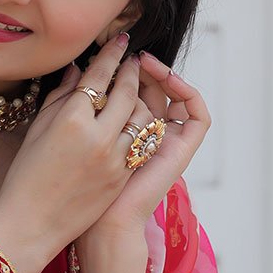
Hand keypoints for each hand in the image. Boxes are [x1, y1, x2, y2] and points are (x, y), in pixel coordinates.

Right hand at [0, 33, 145, 272]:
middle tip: (133, 62)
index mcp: (71, 120)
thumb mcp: (37, 132)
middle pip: (126, 93)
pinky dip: (141, 129)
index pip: (98, 77)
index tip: (121, 42)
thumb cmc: (25, 178)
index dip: (111, 55)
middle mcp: (97, 137)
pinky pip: (142, 144)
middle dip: (132, 73)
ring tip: (137, 91)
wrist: (31, 224)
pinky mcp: (122, 178)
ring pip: (141, 118)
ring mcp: (114, 159)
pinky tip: (136, 121)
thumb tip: (79, 70)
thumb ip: (60, 97)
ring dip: (141, 100)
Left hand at [76, 51, 211, 253]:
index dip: (124, 70)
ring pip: (173, 97)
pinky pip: (197, 113)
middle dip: (141, 68)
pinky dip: (187, 91)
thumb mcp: (76, 137)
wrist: (101, 222)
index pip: (132, 92)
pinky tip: (166, 77)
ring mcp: (170, 143)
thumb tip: (77, 69)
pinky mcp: (184, 150)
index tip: (108, 52)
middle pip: (154, 91)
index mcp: (126, 135)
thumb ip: (78, 106)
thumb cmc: (78, 189)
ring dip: (162, 74)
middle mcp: (150, 137)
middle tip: (127, 50)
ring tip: (143, 62)